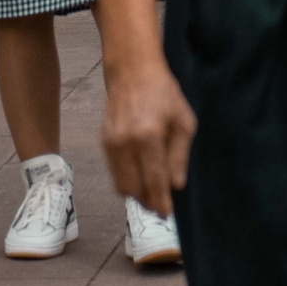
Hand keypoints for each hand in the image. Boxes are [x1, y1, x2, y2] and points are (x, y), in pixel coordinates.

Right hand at [102, 46, 195, 209]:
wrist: (133, 72)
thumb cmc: (164, 94)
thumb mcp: (184, 121)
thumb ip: (179, 156)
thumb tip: (176, 186)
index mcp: (148, 136)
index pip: (153, 180)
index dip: (160, 200)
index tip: (167, 213)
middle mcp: (125, 143)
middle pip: (133, 189)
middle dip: (147, 202)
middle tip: (161, 205)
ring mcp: (110, 143)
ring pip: (120, 185)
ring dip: (137, 194)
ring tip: (152, 192)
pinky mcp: (103, 142)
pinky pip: (114, 173)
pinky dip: (128, 180)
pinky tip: (141, 175)